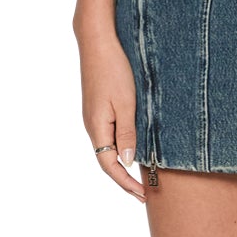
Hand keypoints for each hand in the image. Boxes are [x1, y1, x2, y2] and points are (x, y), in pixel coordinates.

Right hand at [79, 26, 146, 200]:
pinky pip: (109, 134)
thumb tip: (127, 162)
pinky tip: (134, 147)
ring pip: (108, 147)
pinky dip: (122, 146)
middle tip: (145, 191)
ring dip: (124, 163)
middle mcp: (92, 125)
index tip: (142, 195)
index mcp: (97, 128)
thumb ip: (127, 134)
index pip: (109, 166)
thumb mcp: (126, 104)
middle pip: (107, 160)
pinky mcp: (99, 107)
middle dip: (125, 179)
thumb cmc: (114, 70)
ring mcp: (94, 116)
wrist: (98, 42)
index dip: (125, 183)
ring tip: (143, 174)